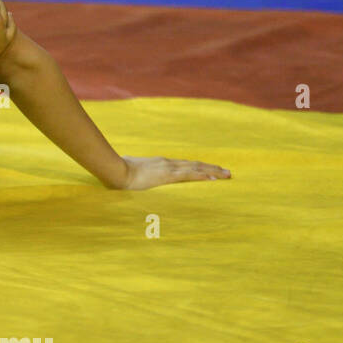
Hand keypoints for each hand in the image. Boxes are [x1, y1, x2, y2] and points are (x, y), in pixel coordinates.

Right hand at [113, 155, 231, 189]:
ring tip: (226, 175)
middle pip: (194, 165)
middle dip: (211, 169)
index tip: (210, 170)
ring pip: (196, 168)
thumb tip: (132, 178)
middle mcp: (168, 163)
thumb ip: (137, 174)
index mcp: (160, 164)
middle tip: (227, 172)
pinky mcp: (167, 175)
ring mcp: (168, 168)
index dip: (198, 167)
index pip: (184, 165)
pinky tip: (213, 179)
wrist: (116, 170)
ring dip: (212, 171)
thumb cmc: (119, 171)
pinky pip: (189, 175)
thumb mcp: (131, 172)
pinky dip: (202, 176)